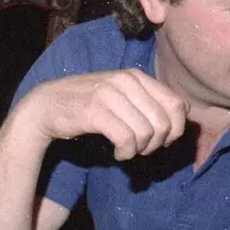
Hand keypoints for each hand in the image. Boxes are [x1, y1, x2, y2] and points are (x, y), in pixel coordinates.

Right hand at [16, 70, 187, 161]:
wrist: (46, 105)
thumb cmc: (87, 104)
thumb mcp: (121, 95)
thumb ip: (149, 100)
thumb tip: (183, 114)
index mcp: (135, 76)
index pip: (176, 104)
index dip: (175, 129)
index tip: (160, 140)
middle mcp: (124, 81)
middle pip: (163, 123)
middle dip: (157, 144)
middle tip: (141, 149)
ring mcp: (108, 94)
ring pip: (146, 133)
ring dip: (139, 150)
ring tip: (127, 150)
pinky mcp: (94, 111)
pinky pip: (126, 139)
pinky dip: (126, 153)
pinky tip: (118, 154)